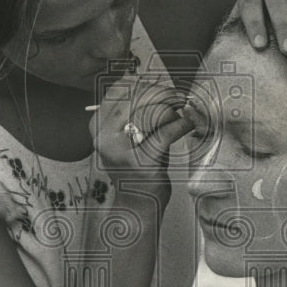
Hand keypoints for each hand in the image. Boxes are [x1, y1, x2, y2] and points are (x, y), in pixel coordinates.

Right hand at [90, 74, 193, 195]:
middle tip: (178, 96)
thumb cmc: (138, 167)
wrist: (136, 204)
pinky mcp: (141, 161)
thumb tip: (158, 85)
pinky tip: (189, 124)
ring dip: (172, 108)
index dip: (142, 82)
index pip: (118, 90)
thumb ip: (137, 111)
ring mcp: (120, 150)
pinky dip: (181, 125)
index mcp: (97, 125)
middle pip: (135, 98)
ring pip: (149, 112)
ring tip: (183, 110)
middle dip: (161, 93)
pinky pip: (165, 133)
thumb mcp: (130, 136)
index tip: (160, 84)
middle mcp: (103, 136)